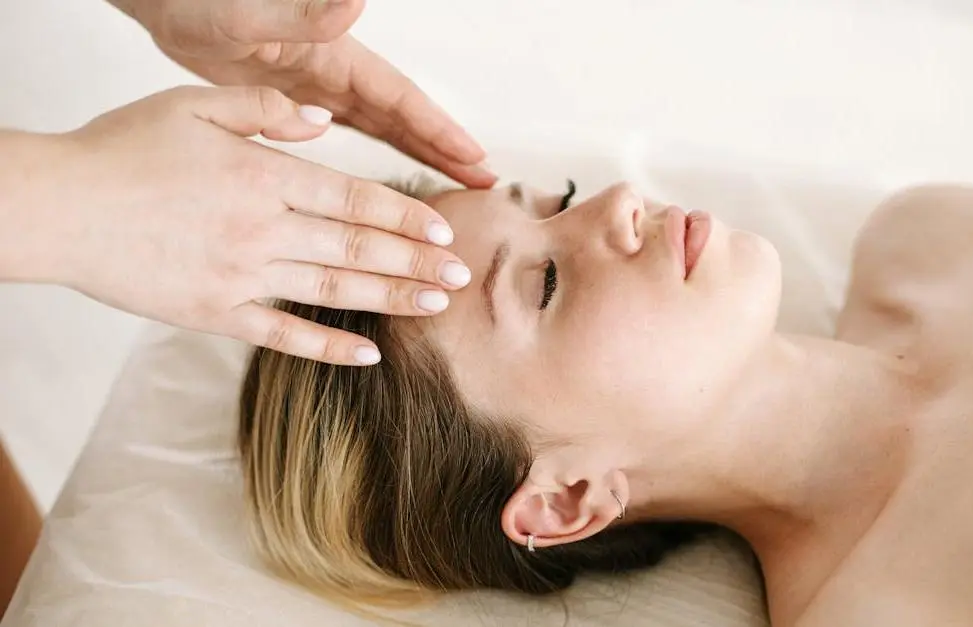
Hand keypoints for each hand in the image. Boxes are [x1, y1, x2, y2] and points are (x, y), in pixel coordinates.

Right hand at [43, 85, 473, 364]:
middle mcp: (263, 229)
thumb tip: (324, 121)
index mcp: (263, 177)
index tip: (444, 230)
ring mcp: (241, 277)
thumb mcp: (194, 105)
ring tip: (435, 306)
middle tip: (462, 278)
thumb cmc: (122, 151)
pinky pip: (283, 335)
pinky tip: (367, 355)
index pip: (355, 199)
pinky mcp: (216, 314)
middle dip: (417, 263)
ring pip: (334, 292)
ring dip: (391, 300)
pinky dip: (328, 346)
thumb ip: (266, 112)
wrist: (59, 209)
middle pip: (357, 249)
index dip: (405, 216)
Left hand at [111, 0, 496, 188]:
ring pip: (386, 129)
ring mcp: (323, 88)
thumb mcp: (252, 15)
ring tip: (458, 184)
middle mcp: (338, 73)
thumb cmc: (204, 5)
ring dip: (422, 156)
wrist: (168, 7)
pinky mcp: (302, 102)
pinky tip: (392, 177)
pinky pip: (356, 133)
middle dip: (446, 149)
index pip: (401, 98)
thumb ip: (307, 13)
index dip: (440, 129)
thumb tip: (357, 0)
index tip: (475, 156)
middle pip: (406, 118)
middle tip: (485, 181)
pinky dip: (381, 153)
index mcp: (336, 56)